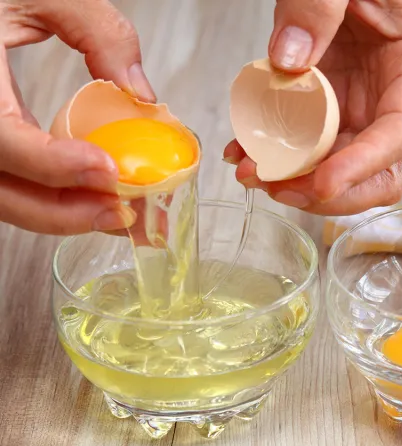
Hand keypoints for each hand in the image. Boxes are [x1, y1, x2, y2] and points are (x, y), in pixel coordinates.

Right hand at [0, 0, 154, 234]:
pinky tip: (95, 195)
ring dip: (64, 213)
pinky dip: (54, 198)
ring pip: (6, 200)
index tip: (107, 169)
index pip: (1, 140)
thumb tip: (142, 95)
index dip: (51, 164)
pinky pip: (13, 185)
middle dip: (66, 212)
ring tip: (121, 212)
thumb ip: (97, 31)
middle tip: (125, 213)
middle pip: (2, 192)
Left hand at [224, 0, 401, 214]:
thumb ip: (320, 4)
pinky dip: (277, 156)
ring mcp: (359, 106)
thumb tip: (288, 63)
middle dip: (331, 191)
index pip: (400, 133)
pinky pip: (308, 145)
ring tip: (249, 171)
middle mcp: (392, 96)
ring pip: (339, 166)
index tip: (322, 183)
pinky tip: (245, 152)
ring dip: (296, 180)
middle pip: (379, 170)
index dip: (363, 165)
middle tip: (278, 186)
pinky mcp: (329, 106)